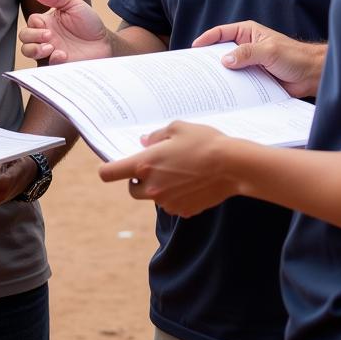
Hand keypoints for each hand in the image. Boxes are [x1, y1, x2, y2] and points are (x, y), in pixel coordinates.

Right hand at [19, 0, 110, 63]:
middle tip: (49, 36)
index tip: (44, 24)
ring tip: (50, 47)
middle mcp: (46, 38)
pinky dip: (51, 60)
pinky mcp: (58, 64)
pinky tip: (62, 55)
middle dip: (32, 37)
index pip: (30, 23)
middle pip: (25, 39)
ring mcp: (50, 52)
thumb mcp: (73, 4)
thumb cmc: (89, 23)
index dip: (33, 25)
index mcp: (47, 23)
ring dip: (35, 50)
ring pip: (29, 53)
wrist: (105, 41)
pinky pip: (46, 66)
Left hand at [98, 122, 239, 217]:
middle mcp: (152, 188)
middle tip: (157, 165)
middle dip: (139, 179)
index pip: (109, 173)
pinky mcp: (183, 211)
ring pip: (154, 197)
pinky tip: (193, 182)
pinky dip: (177, 195)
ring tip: (181, 171)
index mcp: (145, 164)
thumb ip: (155, 136)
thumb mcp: (177, 128)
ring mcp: (167, 203)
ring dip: (160, 187)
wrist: (232, 166)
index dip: (107, 169)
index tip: (114, 166)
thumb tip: (143, 142)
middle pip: (132, 189)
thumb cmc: (204, 142)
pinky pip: (172, 204)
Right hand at [192, 21, 323, 97]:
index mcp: (247, 33)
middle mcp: (246, 47)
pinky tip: (223, 94)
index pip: (221, 33)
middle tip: (194, 70)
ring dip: (220, 76)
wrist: (312, 74)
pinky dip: (231, 87)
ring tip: (205, 85)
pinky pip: (238, 82)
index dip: (206, 39)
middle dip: (209, 60)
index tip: (193, 48)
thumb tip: (225, 60)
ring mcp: (249, 63)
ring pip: (229, 69)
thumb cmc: (295, 56)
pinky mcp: (254, 78)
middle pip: (221, 52)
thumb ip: (247, 53)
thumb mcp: (268, 51)